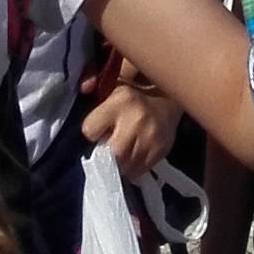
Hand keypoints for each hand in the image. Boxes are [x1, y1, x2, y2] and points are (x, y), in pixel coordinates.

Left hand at [84, 65, 180, 179]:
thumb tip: (83, 87)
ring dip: (118, 163)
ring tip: (120, 151)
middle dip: (104, 154)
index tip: (98, 128)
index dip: (92, 130)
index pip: (90, 129)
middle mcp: (137, 119)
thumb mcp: (113, 83)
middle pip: (111, 154)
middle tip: (106, 147)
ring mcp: (151, 137)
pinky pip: (138, 170)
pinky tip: (132, 154)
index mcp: (122, 99)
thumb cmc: (135, 92)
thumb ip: (95, 83)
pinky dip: (131, 167)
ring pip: (124, 166)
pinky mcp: (161, 150)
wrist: (169, 100)